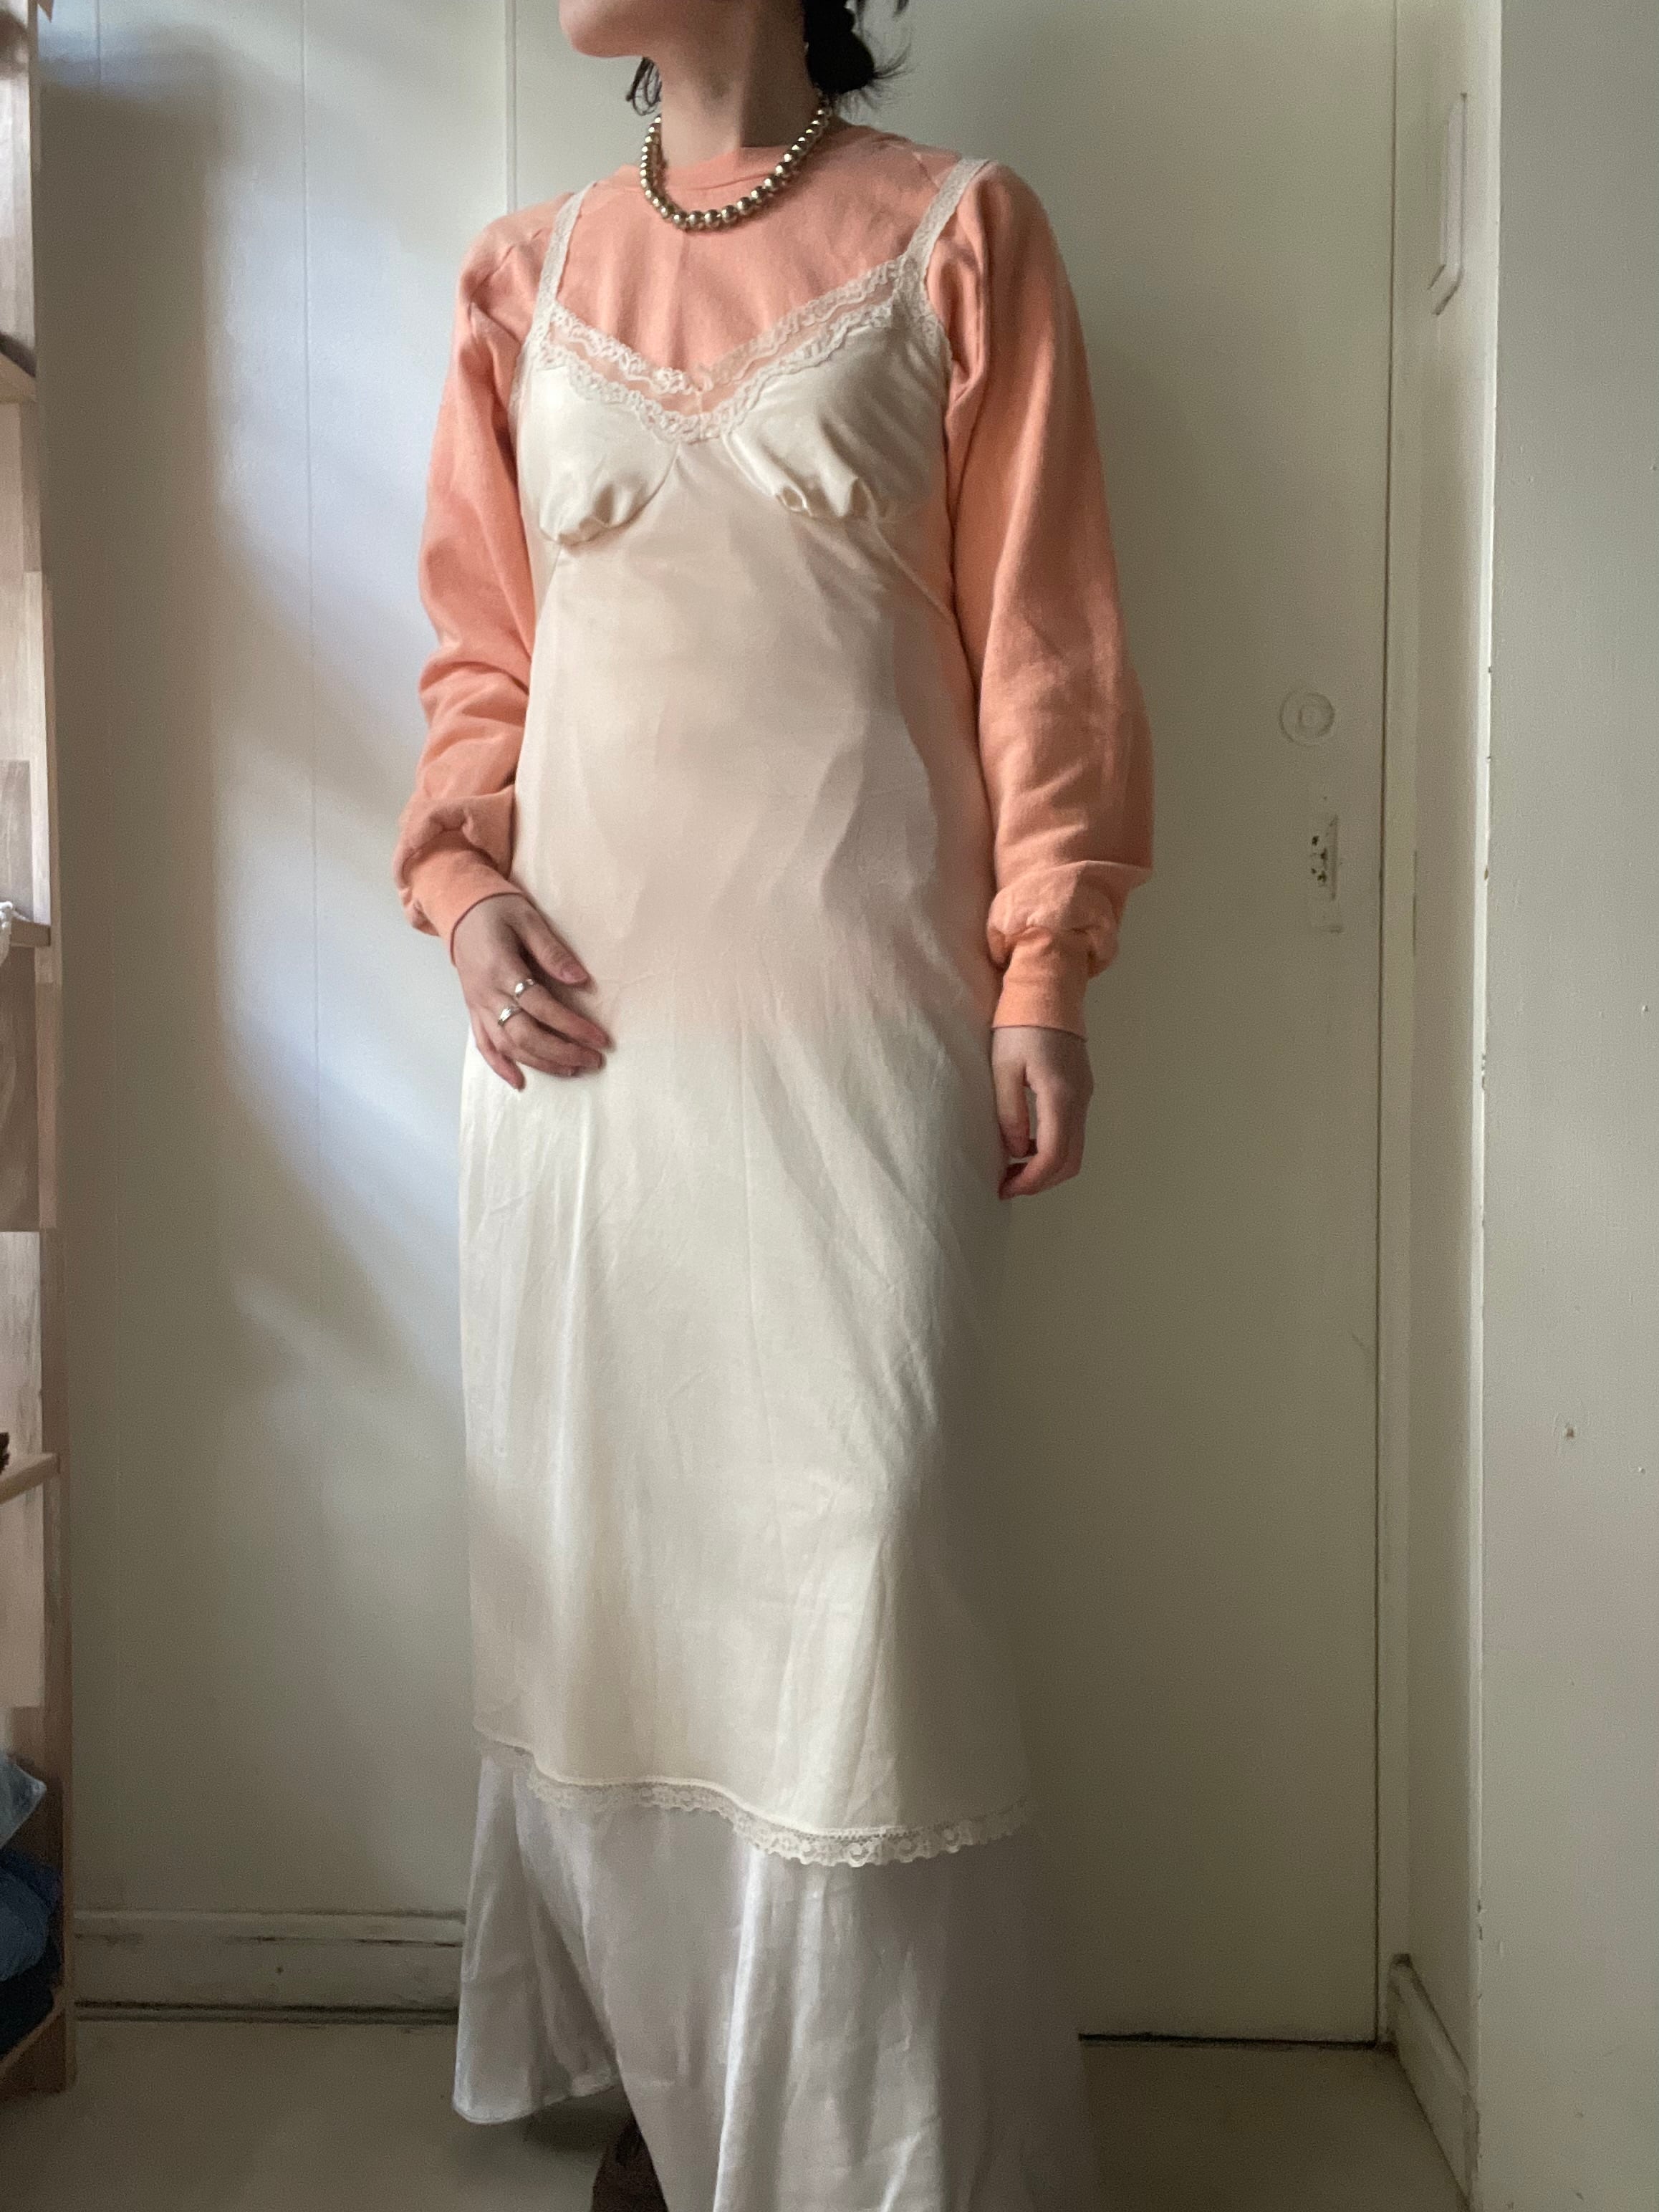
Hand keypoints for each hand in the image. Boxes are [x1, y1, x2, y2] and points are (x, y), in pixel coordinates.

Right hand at [452, 893, 610, 1089]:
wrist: (459, 908)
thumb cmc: (498, 909)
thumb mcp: (527, 919)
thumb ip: (552, 951)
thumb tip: (581, 980)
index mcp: (501, 968)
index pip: (541, 1006)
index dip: (571, 1025)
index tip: (600, 1037)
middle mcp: (486, 993)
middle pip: (524, 1034)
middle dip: (561, 1051)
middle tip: (594, 1060)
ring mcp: (477, 1005)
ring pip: (507, 1045)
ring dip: (541, 1062)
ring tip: (573, 1069)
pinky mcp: (473, 1010)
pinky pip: (483, 1044)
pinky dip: (499, 1065)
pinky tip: (520, 1081)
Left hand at [991, 1025, 1093, 1198]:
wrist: (1048, 991)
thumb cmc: (1019, 1025)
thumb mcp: (1003, 1068)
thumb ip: (1010, 1112)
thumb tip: (1017, 1150)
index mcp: (1061, 1096)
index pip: (1053, 1156)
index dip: (1030, 1181)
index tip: (1004, 1188)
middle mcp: (1080, 1100)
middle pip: (1071, 1161)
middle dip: (1041, 1182)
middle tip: (1008, 1185)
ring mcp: (1085, 1095)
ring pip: (1075, 1150)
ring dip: (1047, 1167)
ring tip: (1013, 1169)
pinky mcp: (1081, 1089)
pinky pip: (1073, 1132)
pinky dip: (1054, 1149)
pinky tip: (1027, 1145)